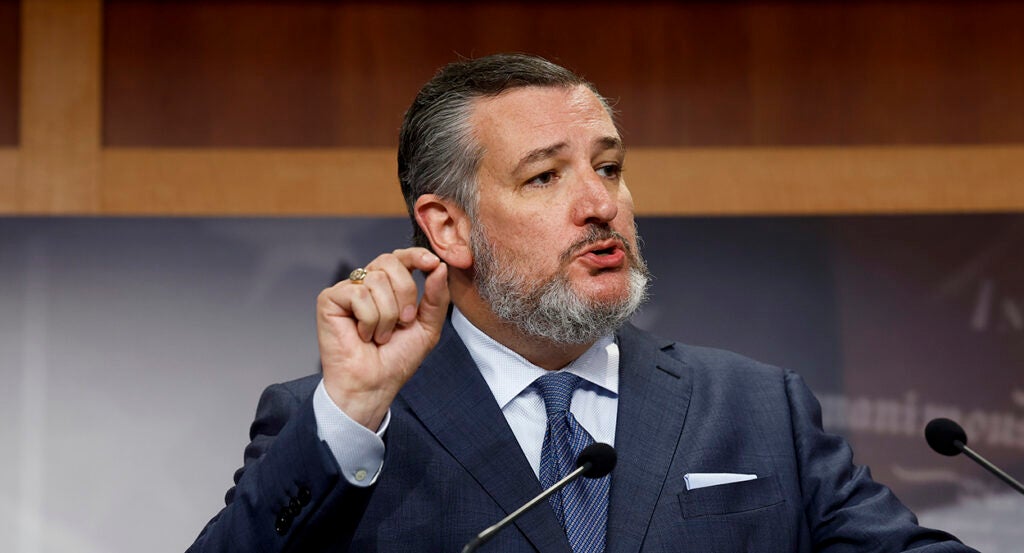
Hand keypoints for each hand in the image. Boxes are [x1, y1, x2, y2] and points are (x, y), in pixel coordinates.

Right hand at [316, 248, 448, 429]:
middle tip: (404, 321)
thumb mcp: (427, 327)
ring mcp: (347, 290)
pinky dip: (369, 320)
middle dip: (405, 292)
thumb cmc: (396, 360)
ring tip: (380, 335)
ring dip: (387, 315)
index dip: (416, 256)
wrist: (374, 385)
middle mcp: (367, 284)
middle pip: (390, 262)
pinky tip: (362, 335)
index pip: (401, 257)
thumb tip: (439, 267)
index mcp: (389, 286)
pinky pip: (358, 294)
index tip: (432, 263)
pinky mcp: (329, 299)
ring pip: (376, 280)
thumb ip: (436, 297)